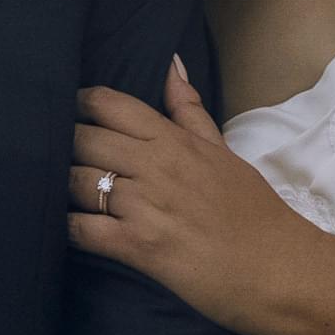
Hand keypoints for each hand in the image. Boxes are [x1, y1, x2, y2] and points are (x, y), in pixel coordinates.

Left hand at [69, 56, 327, 331]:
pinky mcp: (138, 247)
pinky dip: (66, 227)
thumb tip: (171, 64)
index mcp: (174, 140)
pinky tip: (63, 227)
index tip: (72, 115)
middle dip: (63, 145)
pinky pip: (81, 230)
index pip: (109, 104)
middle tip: (57, 156)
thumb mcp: (223, 151)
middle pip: (83, 139)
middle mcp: (155, 166)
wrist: (277, 269)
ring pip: (76, 182)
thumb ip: (189, 110)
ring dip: (61, 187)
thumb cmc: (253, 211)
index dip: (80, 106)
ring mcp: (145, 206)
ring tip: (57, 193)